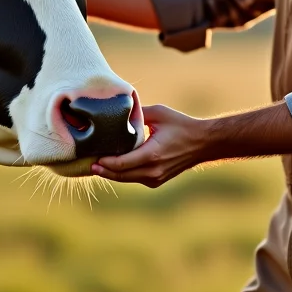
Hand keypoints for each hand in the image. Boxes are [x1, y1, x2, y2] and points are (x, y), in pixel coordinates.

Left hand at [91, 105, 207, 187]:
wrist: (202, 143)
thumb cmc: (181, 125)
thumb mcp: (159, 113)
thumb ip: (138, 113)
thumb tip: (119, 110)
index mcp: (152, 155)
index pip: (121, 164)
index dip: (105, 163)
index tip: (93, 158)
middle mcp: (153, 170)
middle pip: (120, 175)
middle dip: (103, 171)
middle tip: (88, 164)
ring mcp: (155, 178)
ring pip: (126, 179)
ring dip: (111, 173)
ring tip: (96, 166)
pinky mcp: (157, 180)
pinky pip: (134, 178)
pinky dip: (123, 174)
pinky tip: (113, 166)